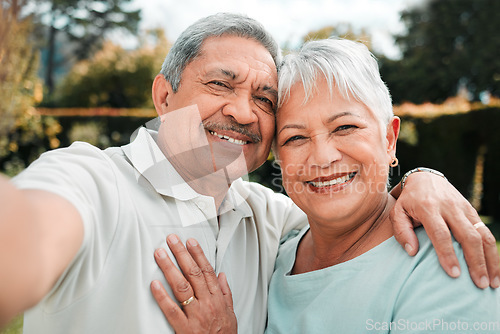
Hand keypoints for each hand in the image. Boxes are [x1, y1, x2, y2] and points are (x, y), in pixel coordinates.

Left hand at [150, 234, 236, 332]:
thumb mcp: (231, 312)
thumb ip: (225, 292)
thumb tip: (221, 275)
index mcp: (217, 298)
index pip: (206, 270)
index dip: (198, 254)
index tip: (190, 241)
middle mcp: (207, 303)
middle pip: (193, 273)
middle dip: (182, 254)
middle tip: (171, 240)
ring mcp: (196, 315)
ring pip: (182, 286)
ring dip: (170, 268)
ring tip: (160, 254)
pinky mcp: (185, 328)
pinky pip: (171, 310)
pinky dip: (162, 296)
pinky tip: (154, 284)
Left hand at [390, 171, 499, 288]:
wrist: (424, 178)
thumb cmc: (407, 201)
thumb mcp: (397, 212)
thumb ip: (402, 232)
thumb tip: (412, 252)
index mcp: (428, 207)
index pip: (441, 233)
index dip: (448, 254)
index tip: (453, 274)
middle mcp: (449, 207)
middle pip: (468, 236)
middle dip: (476, 262)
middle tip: (480, 284)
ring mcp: (464, 209)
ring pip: (482, 235)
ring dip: (490, 260)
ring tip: (492, 283)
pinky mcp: (472, 211)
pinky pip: (486, 232)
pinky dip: (492, 251)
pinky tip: (494, 269)